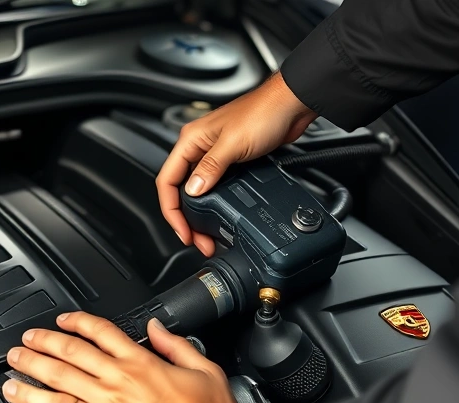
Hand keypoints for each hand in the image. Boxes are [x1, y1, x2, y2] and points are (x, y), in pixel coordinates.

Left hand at [2, 312, 242, 402]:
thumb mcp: (204, 369)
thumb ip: (175, 345)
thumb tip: (156, 327)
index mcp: (139, 365)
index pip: (97, 334)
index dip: (73, 323)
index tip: (58, 322)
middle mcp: (115, 387)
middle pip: (65, 359)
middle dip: (36, 349)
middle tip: (19, 347)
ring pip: (54, 395)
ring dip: (27, 385)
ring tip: (9, 381)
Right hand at [157, 71, 317, 255]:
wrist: (291, 106)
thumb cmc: (264, 112)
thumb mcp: (233, 144)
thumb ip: (210, 168)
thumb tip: (193, 191)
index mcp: (190, 140)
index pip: (167, 181)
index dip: (172, 211)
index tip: (184, 231)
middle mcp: (198, 147)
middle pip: (179, 190)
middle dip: (185, 219)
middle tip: (198, 240)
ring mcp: (214, 155)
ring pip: (196, 192)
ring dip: (199, 215)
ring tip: (207, 234)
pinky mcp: (231, 161)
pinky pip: (214, 188)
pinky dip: (214, 205)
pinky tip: (220, 214)